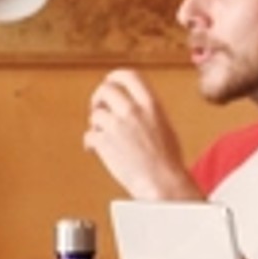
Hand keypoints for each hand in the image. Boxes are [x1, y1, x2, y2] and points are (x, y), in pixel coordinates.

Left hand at [81, 69, 198, 203]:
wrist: (162, 183)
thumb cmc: (168, 161)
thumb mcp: (164, 125)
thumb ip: (146, 111)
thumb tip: (131, 104)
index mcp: (150, 104)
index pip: (128, 75)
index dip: (115, 77)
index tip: (110, 84)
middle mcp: (132, 111)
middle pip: (105, 89)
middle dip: (98, 98)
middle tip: (99, 108)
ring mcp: (116, 126)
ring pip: (95, 114)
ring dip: (96, 124)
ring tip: (103, 135)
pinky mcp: (104, 143)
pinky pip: (89, 136)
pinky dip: (91, 143)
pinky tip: (96, 149)